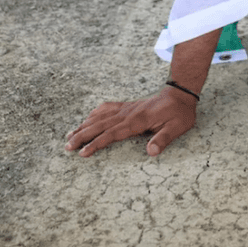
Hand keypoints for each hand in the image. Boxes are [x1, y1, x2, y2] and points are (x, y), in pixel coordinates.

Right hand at [65, 87, 196, 157]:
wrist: (180, 94)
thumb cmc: (179, 113)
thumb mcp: (177, 127)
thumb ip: (163, 139)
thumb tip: (151, 152)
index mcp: (138, 120)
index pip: (112, 134)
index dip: (96, 143)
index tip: (83, 152)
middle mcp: (128, 113)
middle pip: (100, 125)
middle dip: (82, 136)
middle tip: (67, 147)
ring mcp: (126, 108)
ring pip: (100, 116)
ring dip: (84, 126)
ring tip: (69, 136)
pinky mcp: (127, 106)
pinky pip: (107, 108)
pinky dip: (94, 114)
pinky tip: (87, 119)